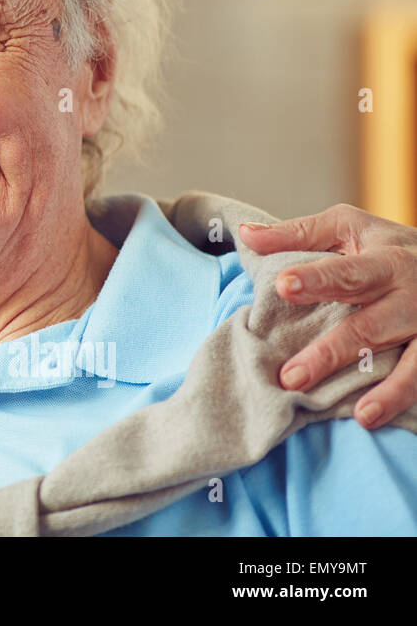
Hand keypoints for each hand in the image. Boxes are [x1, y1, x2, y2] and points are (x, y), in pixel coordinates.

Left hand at [238, 204, 416, 428]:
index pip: (345, 272)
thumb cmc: (383, 246)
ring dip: (387, 390)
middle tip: (291, 377)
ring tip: (360, 415)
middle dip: (331, 353)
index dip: (315, 279)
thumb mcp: (347, 228)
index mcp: (383, 260)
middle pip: (368, 326)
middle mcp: (410, 295)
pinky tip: (383, 417)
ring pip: (411, 362)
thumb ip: (297, 235)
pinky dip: (406, 398)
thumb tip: (246, 235)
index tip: (282, 285)